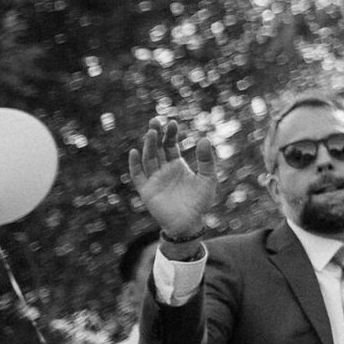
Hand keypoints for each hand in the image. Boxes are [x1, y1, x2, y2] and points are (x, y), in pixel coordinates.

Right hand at [128, 119, 220, 242]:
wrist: (190, 223)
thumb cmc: (200, 202)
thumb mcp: (208, 178)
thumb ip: (207, 160)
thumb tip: (204, 139)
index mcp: (177, 165)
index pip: (170, 145)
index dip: (170, 134)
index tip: (172, 122)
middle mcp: (164, 170)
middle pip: (157, 149)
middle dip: (156, 135)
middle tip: (155, 120)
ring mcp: (154, 180)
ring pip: (148, 159)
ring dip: (148, 146)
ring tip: (151, 132)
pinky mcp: (147, 191)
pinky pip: (138, 176)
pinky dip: (134, 164)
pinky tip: (135, 152)